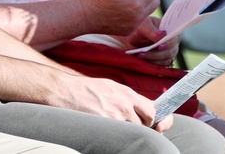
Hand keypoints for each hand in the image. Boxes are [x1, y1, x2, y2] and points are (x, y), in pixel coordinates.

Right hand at [49, 73, 169, 129]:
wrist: (64, 91)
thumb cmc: (85, 89)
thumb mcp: (110, 87)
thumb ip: (126, 98)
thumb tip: (140, 109)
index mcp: (127, 93)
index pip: (153, 109)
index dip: (158, 119)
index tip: (160, 125)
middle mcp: (124, 104)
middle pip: (146, 123)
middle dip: (142, 127)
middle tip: (131, 127)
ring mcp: (116, 116)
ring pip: (133, 131)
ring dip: (127, 132)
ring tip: (113, 127)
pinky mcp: (106, 125)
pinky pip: (119, 136)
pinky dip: (116, 136)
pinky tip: (105, 130)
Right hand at [77, 0, 158, 35]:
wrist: (83, 16)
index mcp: (135, 3)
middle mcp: (137, 17)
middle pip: (155, 2)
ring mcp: (134, 26)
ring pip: (148, 12)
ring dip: (141, 4)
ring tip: (125, 0)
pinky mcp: (129, 31)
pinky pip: (139, 20)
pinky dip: (135, 13)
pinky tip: (120, 9)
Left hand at [122, 17, 179, 66]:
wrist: (132, 38)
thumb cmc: (141, 28)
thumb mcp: (144, 25)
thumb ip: (152, 30)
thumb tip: (162, 34)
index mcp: (171, 31)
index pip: (174, 38)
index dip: (169, 43)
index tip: (160, 46)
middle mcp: (173, 44)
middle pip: (170, 52)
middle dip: (156, 54)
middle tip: (142, 53)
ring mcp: (168, 54)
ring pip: (165, 60)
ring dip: (152, 59)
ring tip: (140, 56)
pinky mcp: (162, 62)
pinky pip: (160, 66)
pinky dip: (151, 64)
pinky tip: (142, 61)